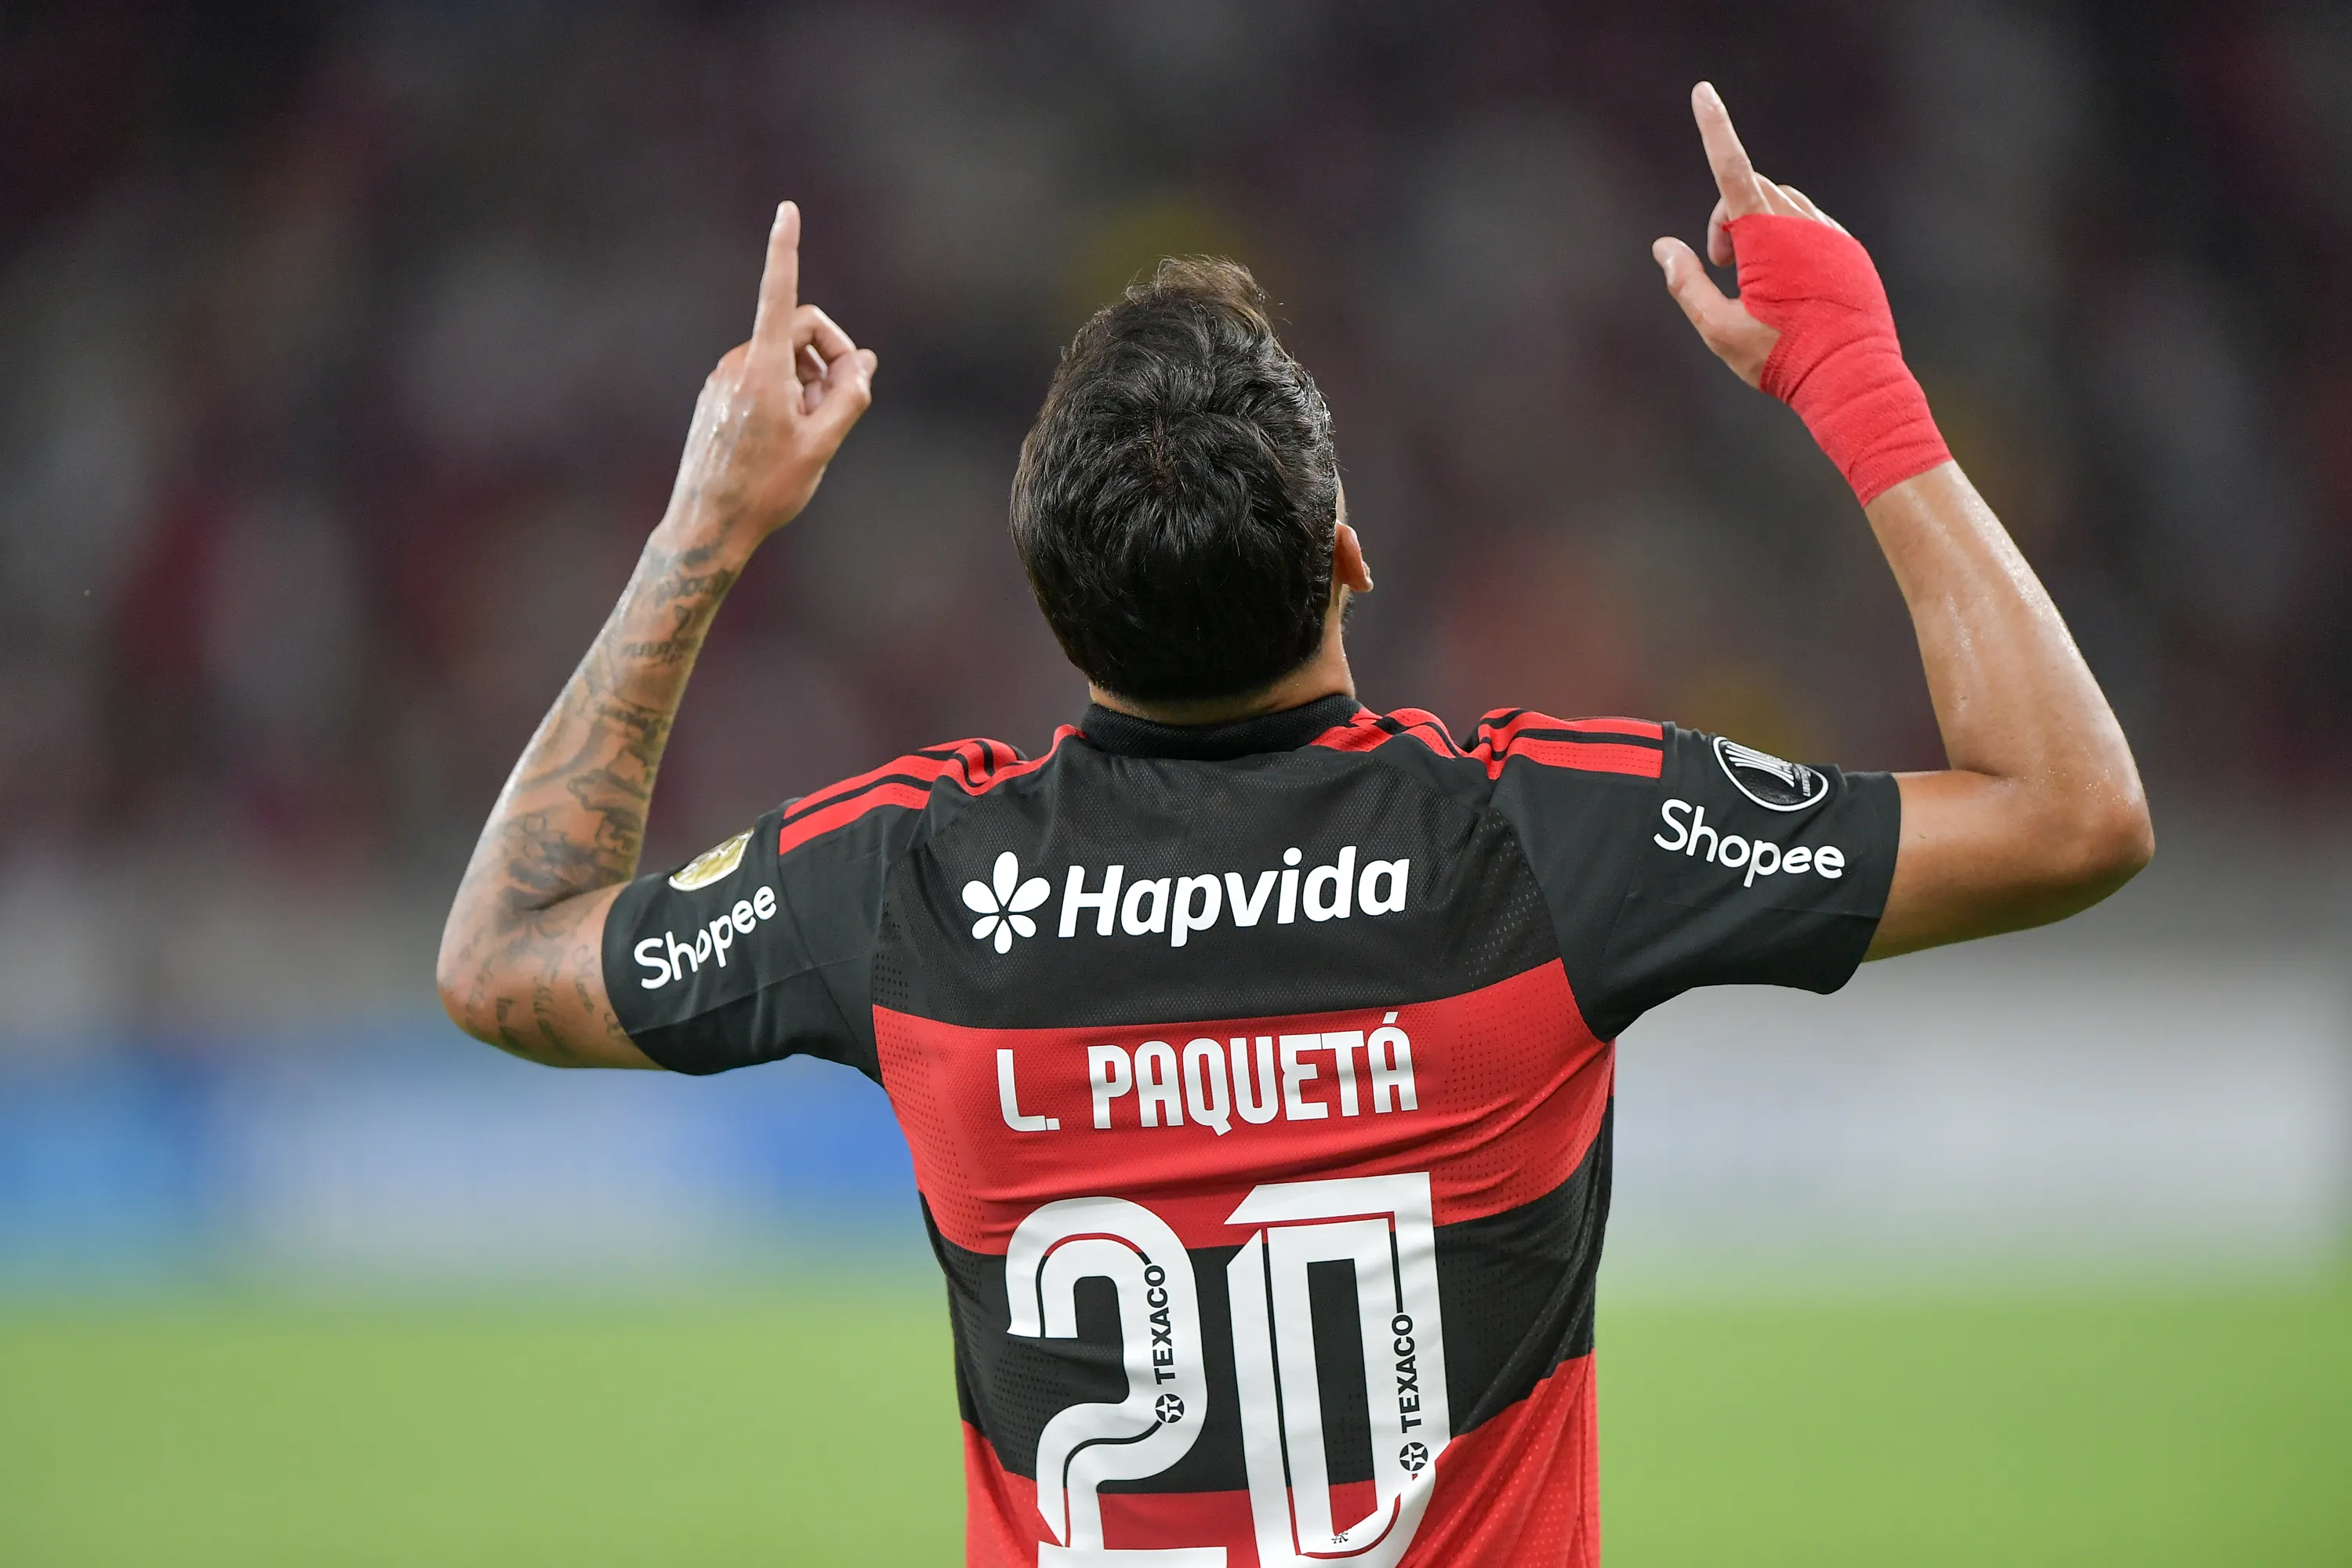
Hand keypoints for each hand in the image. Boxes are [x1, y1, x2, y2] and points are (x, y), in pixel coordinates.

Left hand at [665, 201, 876, 546]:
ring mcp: (724, 379)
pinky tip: (786, 437)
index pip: (780, 296)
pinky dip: (787, 393)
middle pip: (799, 329)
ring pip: (783, 357)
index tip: (787, 210)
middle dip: (830, 355)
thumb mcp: (822, 445)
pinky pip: (763, 376)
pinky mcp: (717, 396)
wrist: (707, 525)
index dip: (786, 250)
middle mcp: (738, 364)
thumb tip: (863, 361)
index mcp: (764, 370)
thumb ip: (849, 397)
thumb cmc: (767, 489)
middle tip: (844, 403)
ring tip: (812, 431)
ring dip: (809, 381)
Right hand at [1651, 82, 1845, 387]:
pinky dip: (1786, 239)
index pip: (1731, 169)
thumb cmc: (1779, 358)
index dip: (1715, 129)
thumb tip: (1663, 247)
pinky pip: (1809, 222)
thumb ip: (1685, 282)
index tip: (1702, 92)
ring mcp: (1829, 233)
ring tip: (1754, 282)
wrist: (1851, 378)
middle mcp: (1801, 223)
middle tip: (1722, 270)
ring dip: (1755, 228)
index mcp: (1766, 236)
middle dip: (1725, 222)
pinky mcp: (1847, 248)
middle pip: (1749, 193)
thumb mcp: (1717, 328)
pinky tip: (1786, 285)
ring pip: (1780, 203)